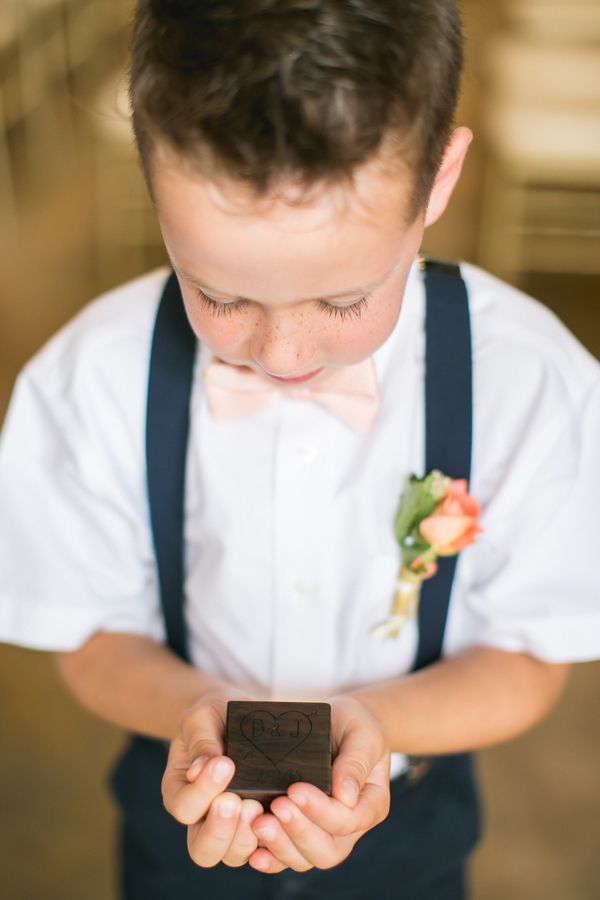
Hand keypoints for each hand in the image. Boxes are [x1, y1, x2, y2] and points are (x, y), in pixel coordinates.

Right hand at [161, 685, 264, 867]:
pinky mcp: (259, 825)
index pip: (183, 807)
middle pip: (203, 849)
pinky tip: (282, 816)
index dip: (202, 792)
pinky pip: (265, 848)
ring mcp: (232, 827)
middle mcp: (202, 818)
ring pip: (233, 855)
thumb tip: (200, 769)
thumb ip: (201, 740)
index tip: (224, 764)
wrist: (237, 715)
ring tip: (259, 806)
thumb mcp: (203, 717)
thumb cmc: (215, 716)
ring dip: (247, 837)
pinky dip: (274, 840)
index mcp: (180, 791)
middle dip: (220, 830)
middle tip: (238, 801)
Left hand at [248, 695, 390, 872]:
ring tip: (259, 824)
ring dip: (281, 846)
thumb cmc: (355, 725)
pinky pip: (287, 857)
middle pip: (327, 850)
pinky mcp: (300, 833)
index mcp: (370, 804)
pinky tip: (253, 853)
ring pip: (306, 859)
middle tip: (276, 807)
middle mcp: (350, 828)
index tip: (294, 789)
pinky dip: (271, 858)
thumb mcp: (363, 734)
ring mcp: (324, 834)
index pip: (347, 820)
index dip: (320, 810)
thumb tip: (346, 796)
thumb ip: (356, 762)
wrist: (341, 724)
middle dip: (299, 831)